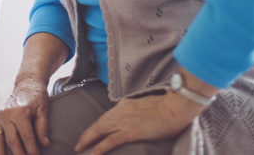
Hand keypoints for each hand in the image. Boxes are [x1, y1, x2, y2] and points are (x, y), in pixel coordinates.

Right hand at [0, 77, 50, 154]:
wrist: (26, 84)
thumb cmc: (37, 96)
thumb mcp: (43, 109)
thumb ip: (43, 127)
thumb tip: (45, 144)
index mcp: (20, 112)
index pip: (26, 137)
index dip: (32, 150)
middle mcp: (6, 115)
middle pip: (12, 141)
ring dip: (0, 154)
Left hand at [74, 91, 203, 154]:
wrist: (175, 107)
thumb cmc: (167, 107)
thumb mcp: (146, 106)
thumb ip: (137, 112)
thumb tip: (136, 119)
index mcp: (125, 105)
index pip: (106, 116)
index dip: (98, 125)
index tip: (92, 131)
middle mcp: (121, 111)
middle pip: (99, 123)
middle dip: (88, 134)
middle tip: (79, 143)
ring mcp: (124, 121)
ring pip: (100, 131)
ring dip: (88, 140)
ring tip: (80, 148)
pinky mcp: (130, 132)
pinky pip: (110, 141)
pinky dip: (100, 147)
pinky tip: (93, 153)